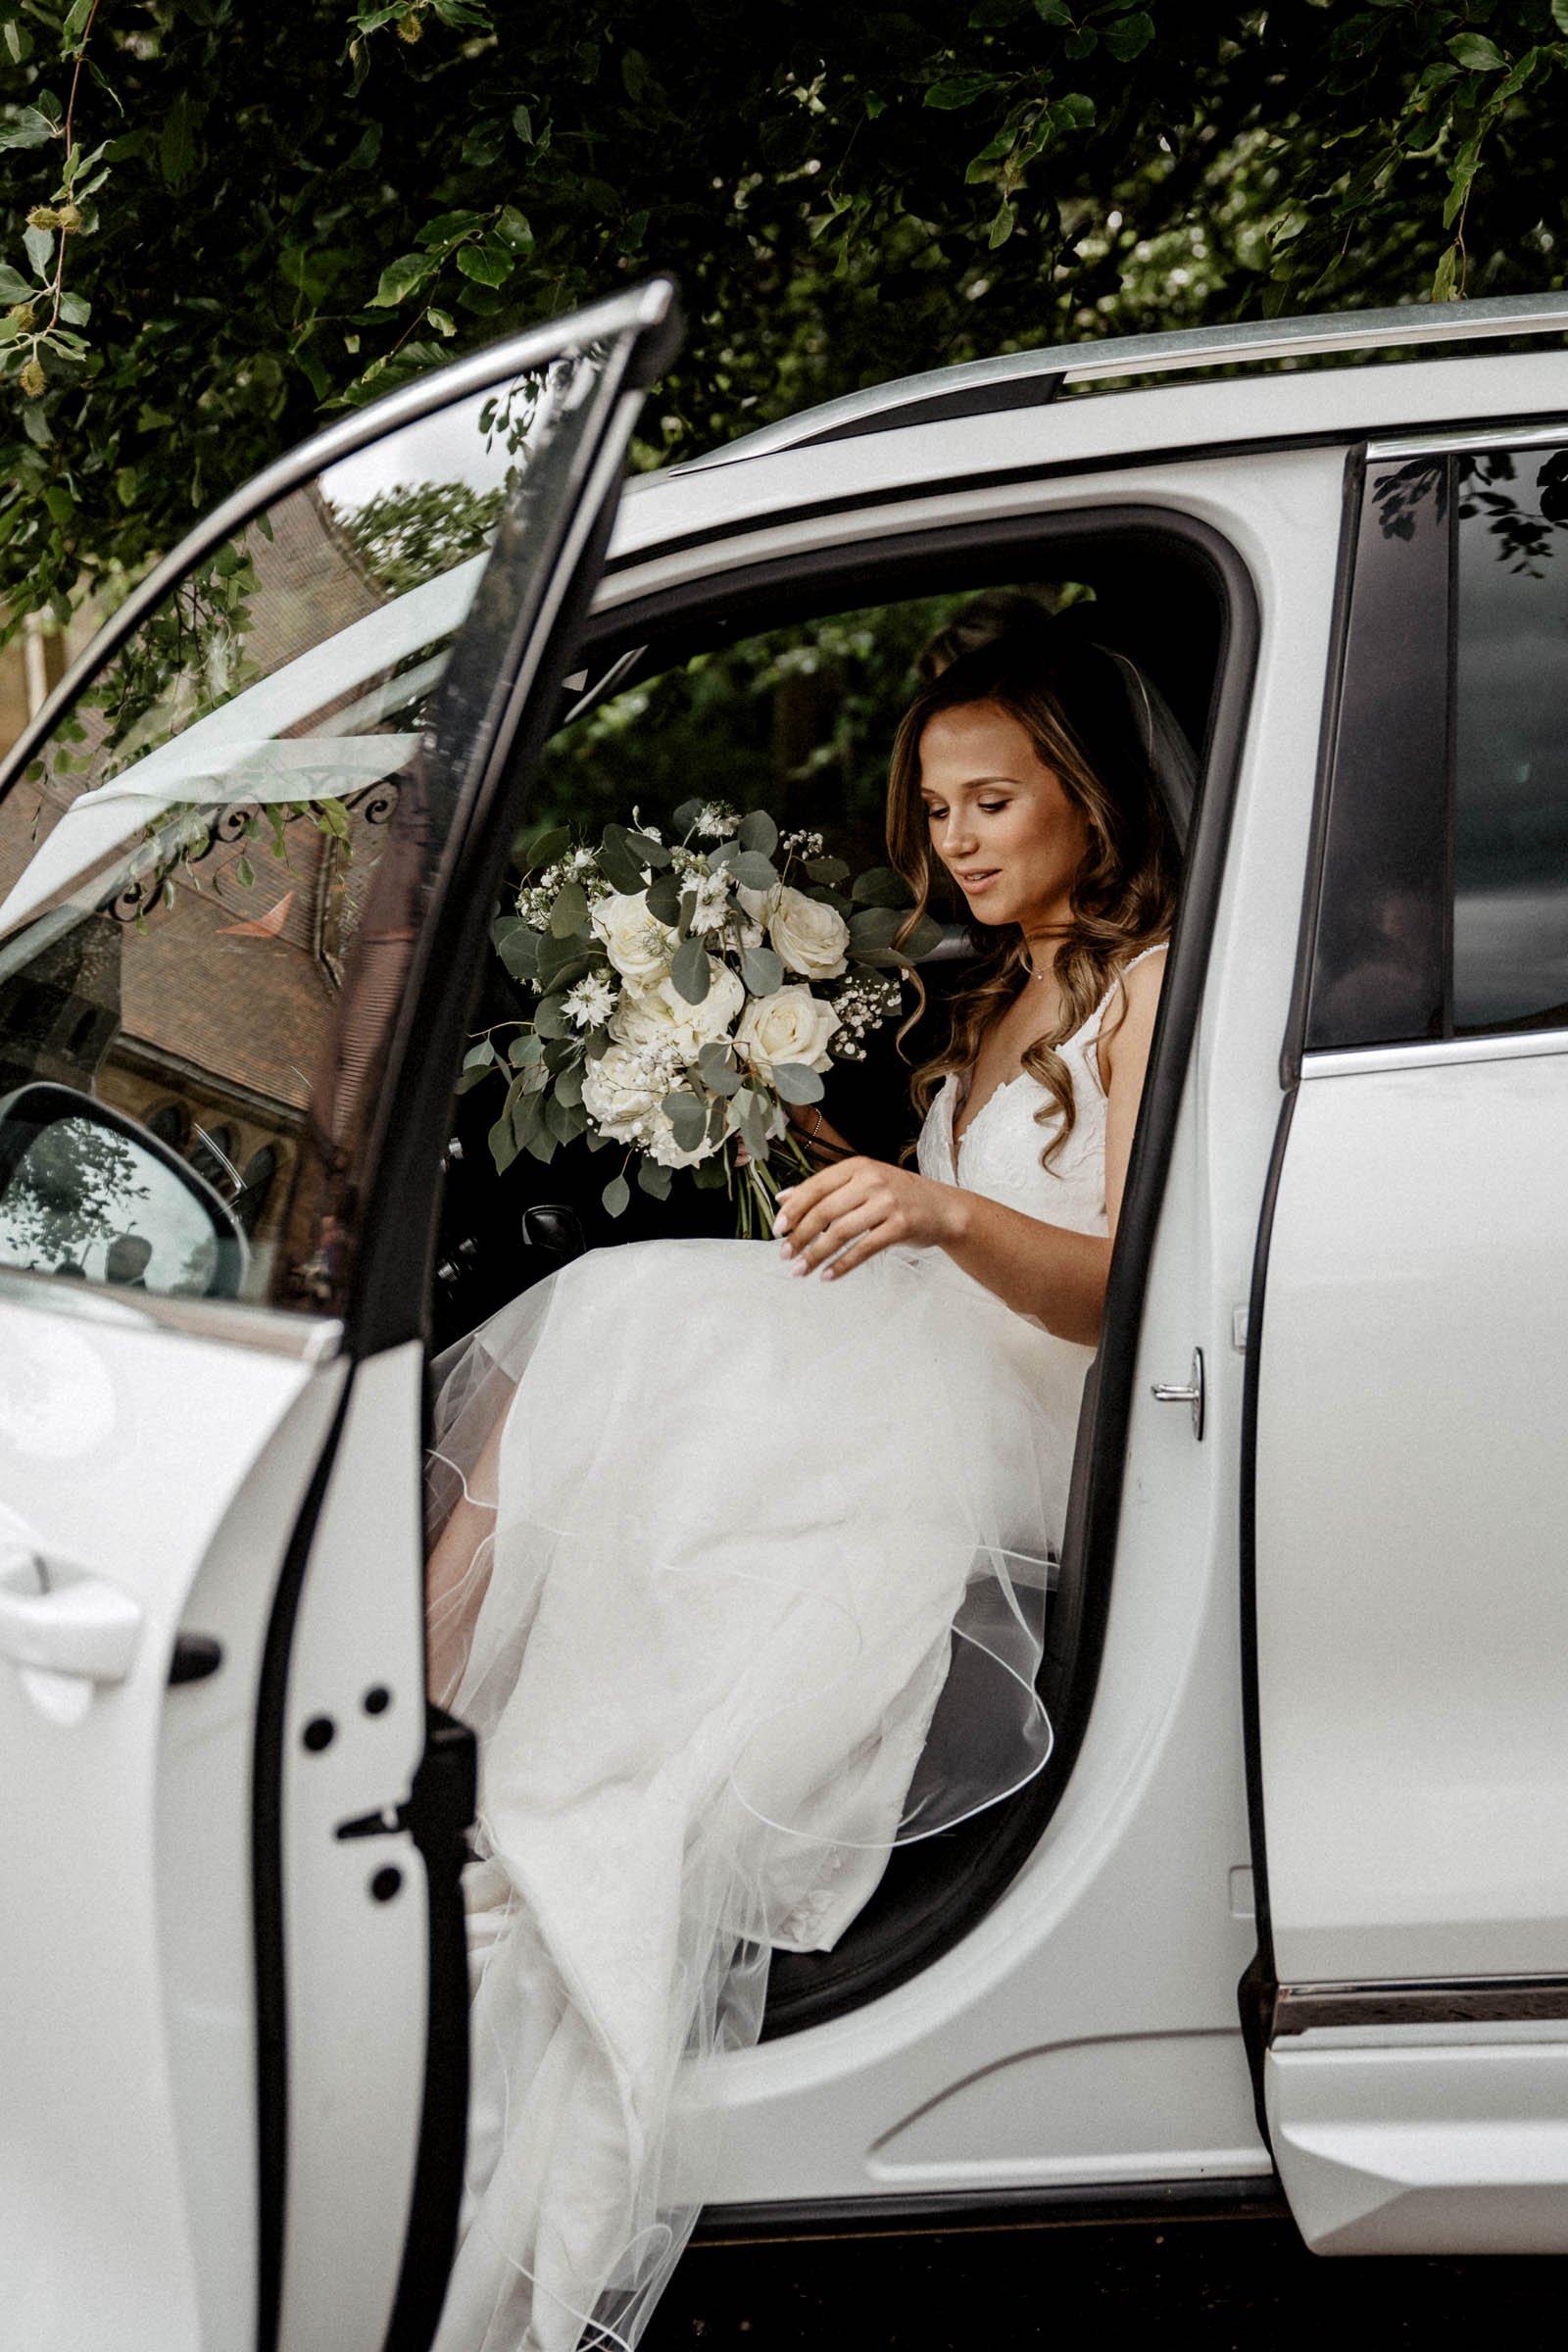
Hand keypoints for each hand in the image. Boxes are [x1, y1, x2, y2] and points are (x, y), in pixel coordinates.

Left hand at [773, 1155, 960, 1280]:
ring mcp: (887, 1203)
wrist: (944, 1208)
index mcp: (857, 1167)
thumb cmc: (898, 1196)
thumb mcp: (862, 1183)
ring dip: (816, 1255)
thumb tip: (783, 1199)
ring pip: (840, 1232)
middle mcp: (871, 1180)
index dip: (793, 1210)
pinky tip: (828, 1276)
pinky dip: (842, 1265)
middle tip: (785, 1255)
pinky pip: (863, 1249)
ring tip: (800, 1271)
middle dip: (800, 1236)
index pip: (815, 1187)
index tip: (777, 1230)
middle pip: (824, 1211)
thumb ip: (824, 1189)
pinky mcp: (900, 1226)